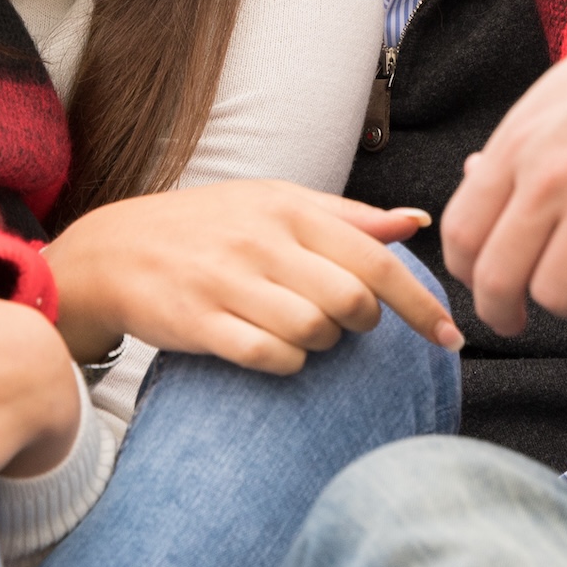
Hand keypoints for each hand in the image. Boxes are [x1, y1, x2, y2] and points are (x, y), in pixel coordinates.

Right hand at [42, 181, 463, 374]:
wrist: (114, 251)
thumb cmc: (210, 227)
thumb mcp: (275, 204)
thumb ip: (347, 218)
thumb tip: (415, 222)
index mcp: (289, 208)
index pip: (376, 260)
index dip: (421, 305)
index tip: (452, 338)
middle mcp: (261, 241)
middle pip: (352, 303)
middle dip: (358, 324)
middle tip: (338, 321)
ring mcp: (228, 281)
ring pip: (314, 333)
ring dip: (318, 344)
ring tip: (296, 329)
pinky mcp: (199, 322)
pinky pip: (269, 357)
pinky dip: (283, 362)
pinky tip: (269, 349)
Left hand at [439, 0, 566, 346]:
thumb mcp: (562, 91)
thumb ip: (520, 143)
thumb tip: (474, 175)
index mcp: (520, 140)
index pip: (460, 231)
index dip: (468, 273)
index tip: (489, 285)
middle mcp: (549, 175)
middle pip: (496, 277)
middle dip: (503, 312)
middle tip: (520, 321)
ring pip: (554, 297)